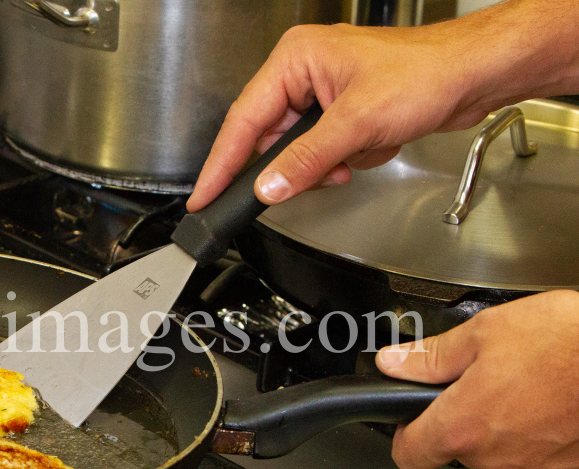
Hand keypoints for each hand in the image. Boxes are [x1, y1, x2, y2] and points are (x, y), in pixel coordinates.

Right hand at [186, 0, 578, 211]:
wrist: (477, 73)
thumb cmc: (427, 72)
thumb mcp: (357, 123)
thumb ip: (305, 160)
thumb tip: (268, 187)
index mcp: (295, 59)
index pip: (243, 120)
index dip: (221, 163)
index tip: (203, 196)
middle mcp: (304, 73)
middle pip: (268, 137)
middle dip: (289, 166)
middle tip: (285, 190)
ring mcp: (324, 93)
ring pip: (297, 149)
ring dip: (322, 165)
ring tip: (351, 160)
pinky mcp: (344, 112)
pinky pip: (323, 151)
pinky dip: (342, 160)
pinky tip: (368, 150)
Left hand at [375, 291, 578, 468]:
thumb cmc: (569, 342)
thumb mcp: (486, 333)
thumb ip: (432, 356)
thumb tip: (395, 363)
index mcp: (463, 426)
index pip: (410, 455)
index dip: (406, 435)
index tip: (412, 417)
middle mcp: (497, 459)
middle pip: (459, 450)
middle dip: (466, 418)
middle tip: (488, 380)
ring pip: (503, 456)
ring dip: (508, 427)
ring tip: (531, 386)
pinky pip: (544, 461)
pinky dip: (545, 438)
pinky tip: (559, 406)